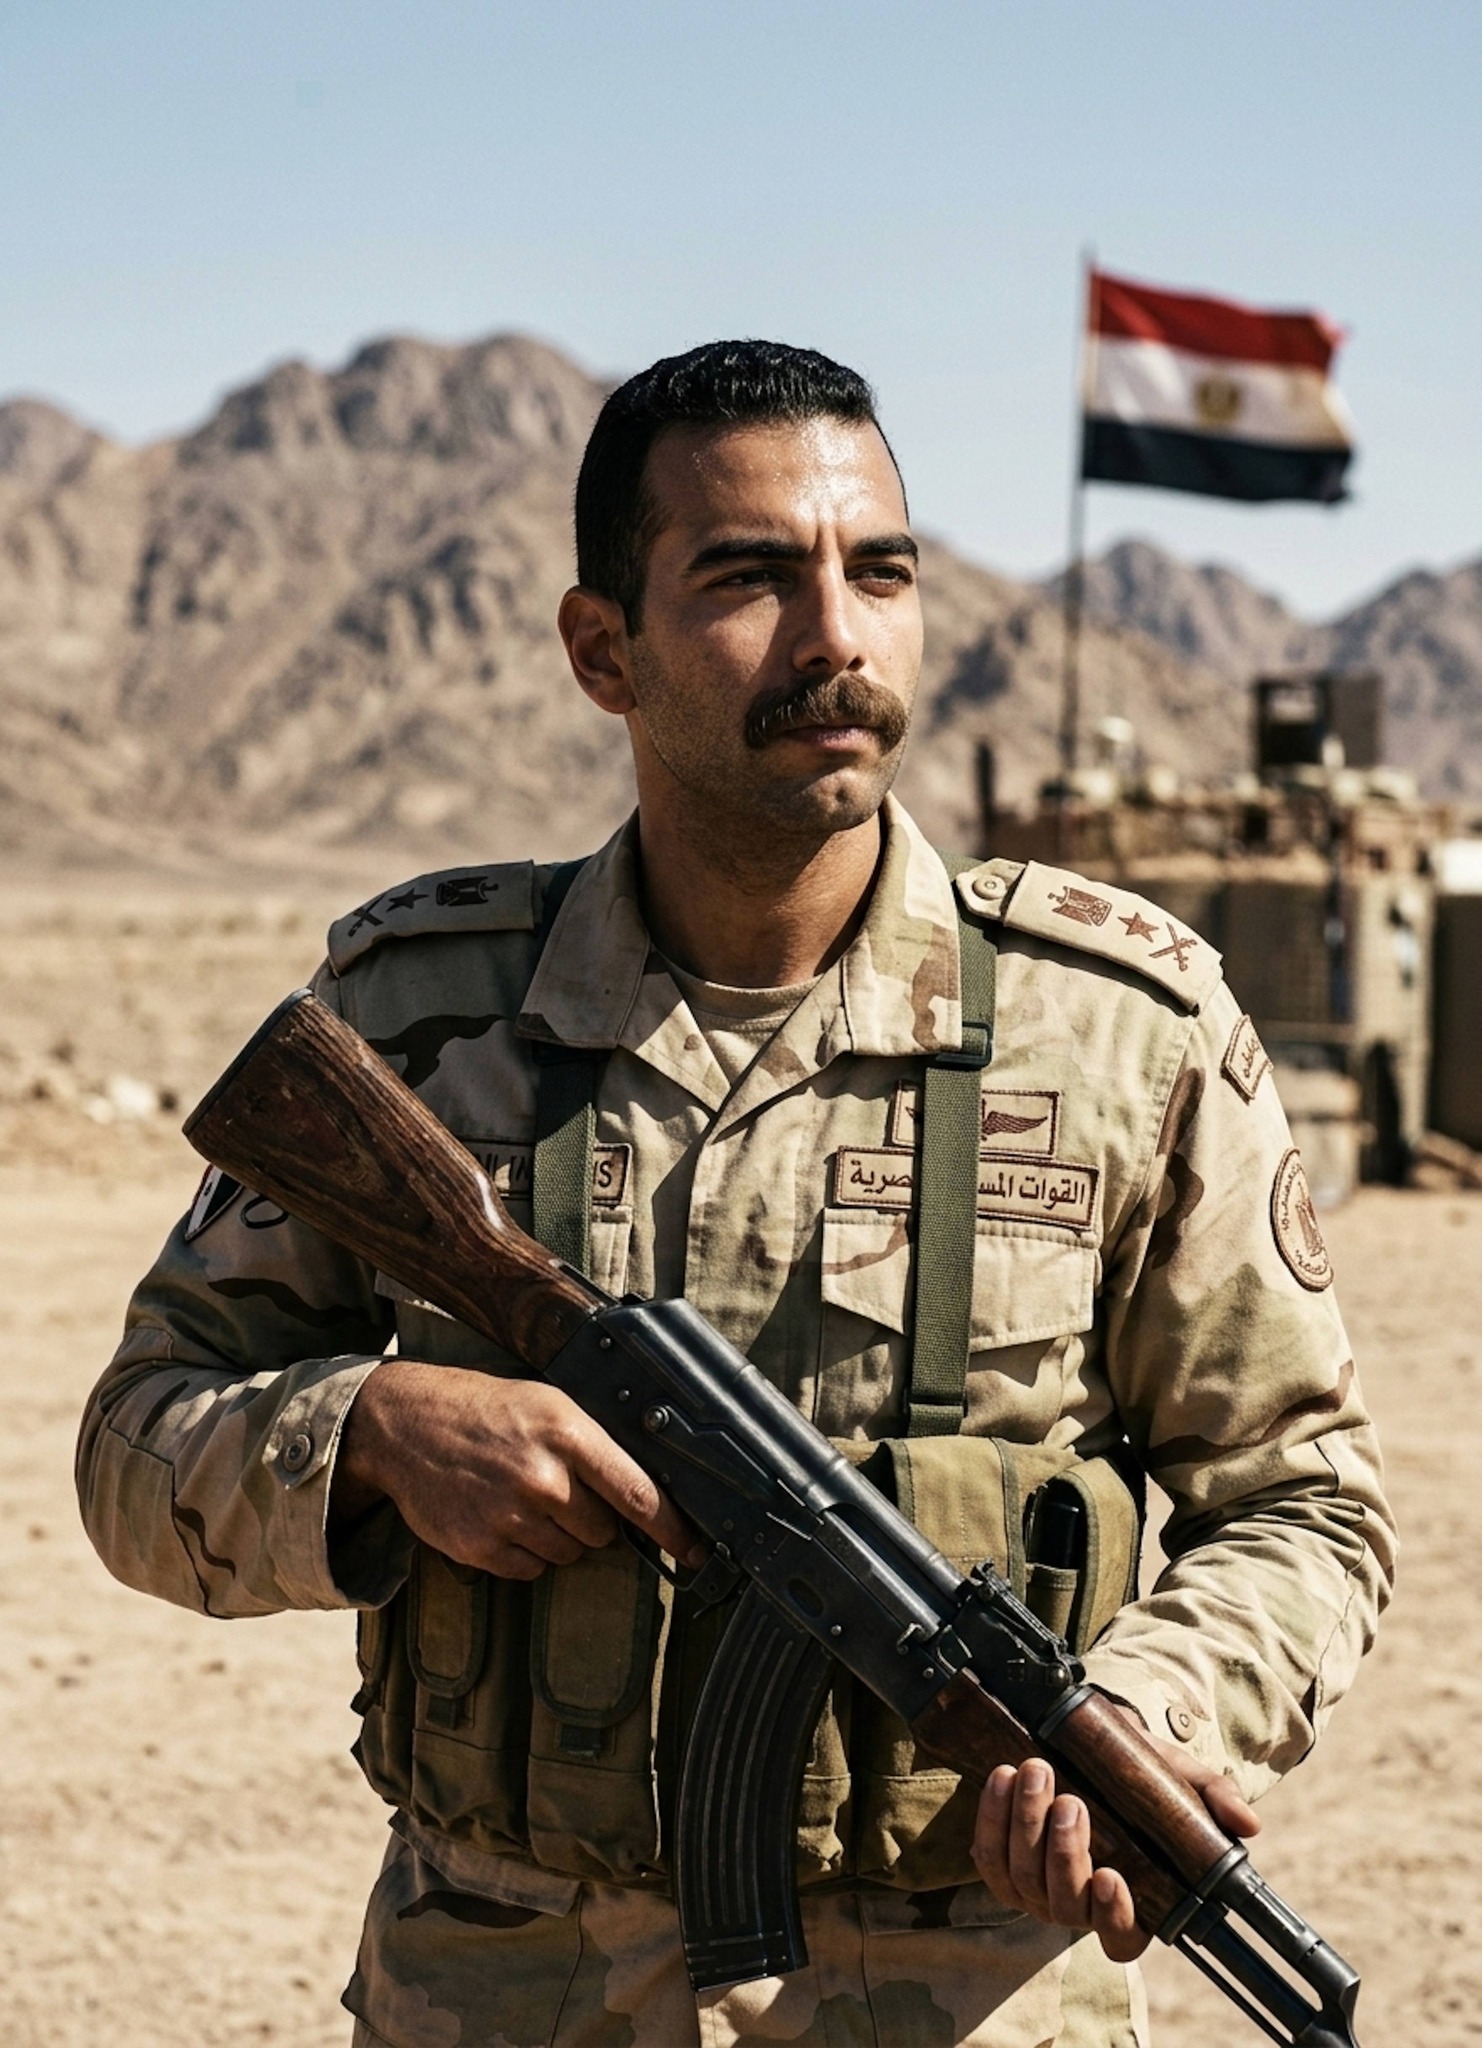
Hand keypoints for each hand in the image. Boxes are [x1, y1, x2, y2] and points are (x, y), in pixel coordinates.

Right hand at [332, 1361, 702, 1578]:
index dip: (673, 1529)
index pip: (638, 1494)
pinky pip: (530, 1571)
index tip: (697, 1551)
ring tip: (523, 1497)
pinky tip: (501, 1517)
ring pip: (569, 1554)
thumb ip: (597, 1445)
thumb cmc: (486, 1410)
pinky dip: (524, 1553)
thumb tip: (648, 1490)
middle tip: (558, 1488)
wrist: (408, 1423)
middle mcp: (542, 1477)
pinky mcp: (480, 1548)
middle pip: (604, 1532)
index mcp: (568, 1434)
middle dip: (592, 1518)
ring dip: (558, 1536)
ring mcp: (509, 1516)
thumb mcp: (549, 1404)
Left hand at [970, 1714, 1259, 1961]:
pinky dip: (991, 1816)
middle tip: (1071, 1799)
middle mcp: (1079, 1907)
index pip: (1122, 1937)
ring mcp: (1036, 1889)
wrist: (1094, 1747)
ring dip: (1024, 1824)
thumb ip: (1214, 1801)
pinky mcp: (1001, 1865)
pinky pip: (988, 1854)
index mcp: (1131, 1903)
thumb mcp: (1182, 1783)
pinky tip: (1001, 1777)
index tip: (1112, 1876)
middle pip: (1064, 1902)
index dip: (1114, 1917)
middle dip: (1063, 1851)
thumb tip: (1248, 1826)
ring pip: (1022, 1877)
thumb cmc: (1143, 1778)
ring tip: (1035, 1771)